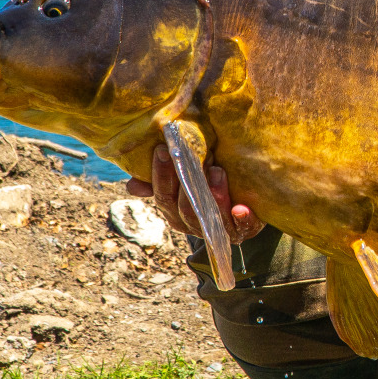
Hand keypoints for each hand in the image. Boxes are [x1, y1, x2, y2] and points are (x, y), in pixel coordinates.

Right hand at [124, 145, 265, 241]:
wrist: (245, 194)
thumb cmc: (207, 179)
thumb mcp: (186, 175)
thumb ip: (163, 178)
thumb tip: (132, 186)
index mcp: (176, 212)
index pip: (164, 198)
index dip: (161, 175)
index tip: (163, 149)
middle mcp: (194, 224)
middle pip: (185, 210)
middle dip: (188, 185)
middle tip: (194, 158)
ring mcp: (219, 229)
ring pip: (211, 219)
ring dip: (214, 196)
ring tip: (217, 171)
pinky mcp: (245, 228)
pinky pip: (243, 228)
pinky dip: (242, 219)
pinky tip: (241, 208)